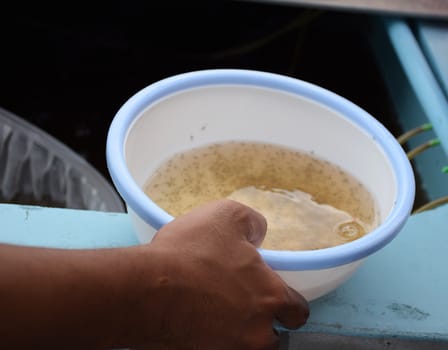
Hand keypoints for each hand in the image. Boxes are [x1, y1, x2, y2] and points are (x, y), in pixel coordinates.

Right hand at [137, 199, 308, 349]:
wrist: (145, 287)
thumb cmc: (190, 251)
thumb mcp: (227, 216)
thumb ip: (253, 223)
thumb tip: (258, 235)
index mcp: (270, 297)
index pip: (297, 312)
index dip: (288, 304)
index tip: (274, 298)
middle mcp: (256, 332)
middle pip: (272, 337)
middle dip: (261, 324)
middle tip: (240, 306)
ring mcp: (228, 349)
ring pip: (244, 346)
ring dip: (236, 334)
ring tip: (214, 314)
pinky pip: (214, 348)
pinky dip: (209, 338)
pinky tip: (194, 321)